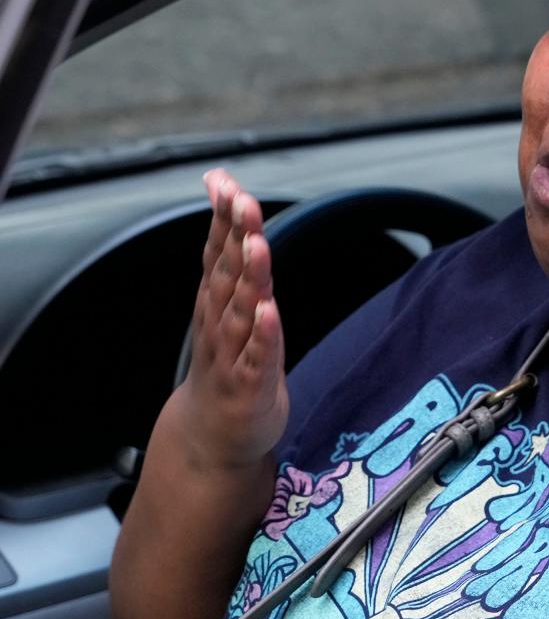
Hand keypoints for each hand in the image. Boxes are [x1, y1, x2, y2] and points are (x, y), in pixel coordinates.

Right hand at [176, 168, 287, 469]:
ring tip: (257, 245)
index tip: (224, 182)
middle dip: (235, 233)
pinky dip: (263, 334)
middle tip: (243, 199)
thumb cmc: (226, 363)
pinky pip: (258, 357)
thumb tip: (233, 204)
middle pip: (228, 271)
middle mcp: (220, 322)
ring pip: (241, 309)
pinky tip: (268, 312)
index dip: (221, 215)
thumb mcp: (231, 305)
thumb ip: (234, 257)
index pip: (218, 250)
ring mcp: (233, 354)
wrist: (210, 437)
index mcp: (217, 301)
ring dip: (250, 276)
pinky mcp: (251, 385)